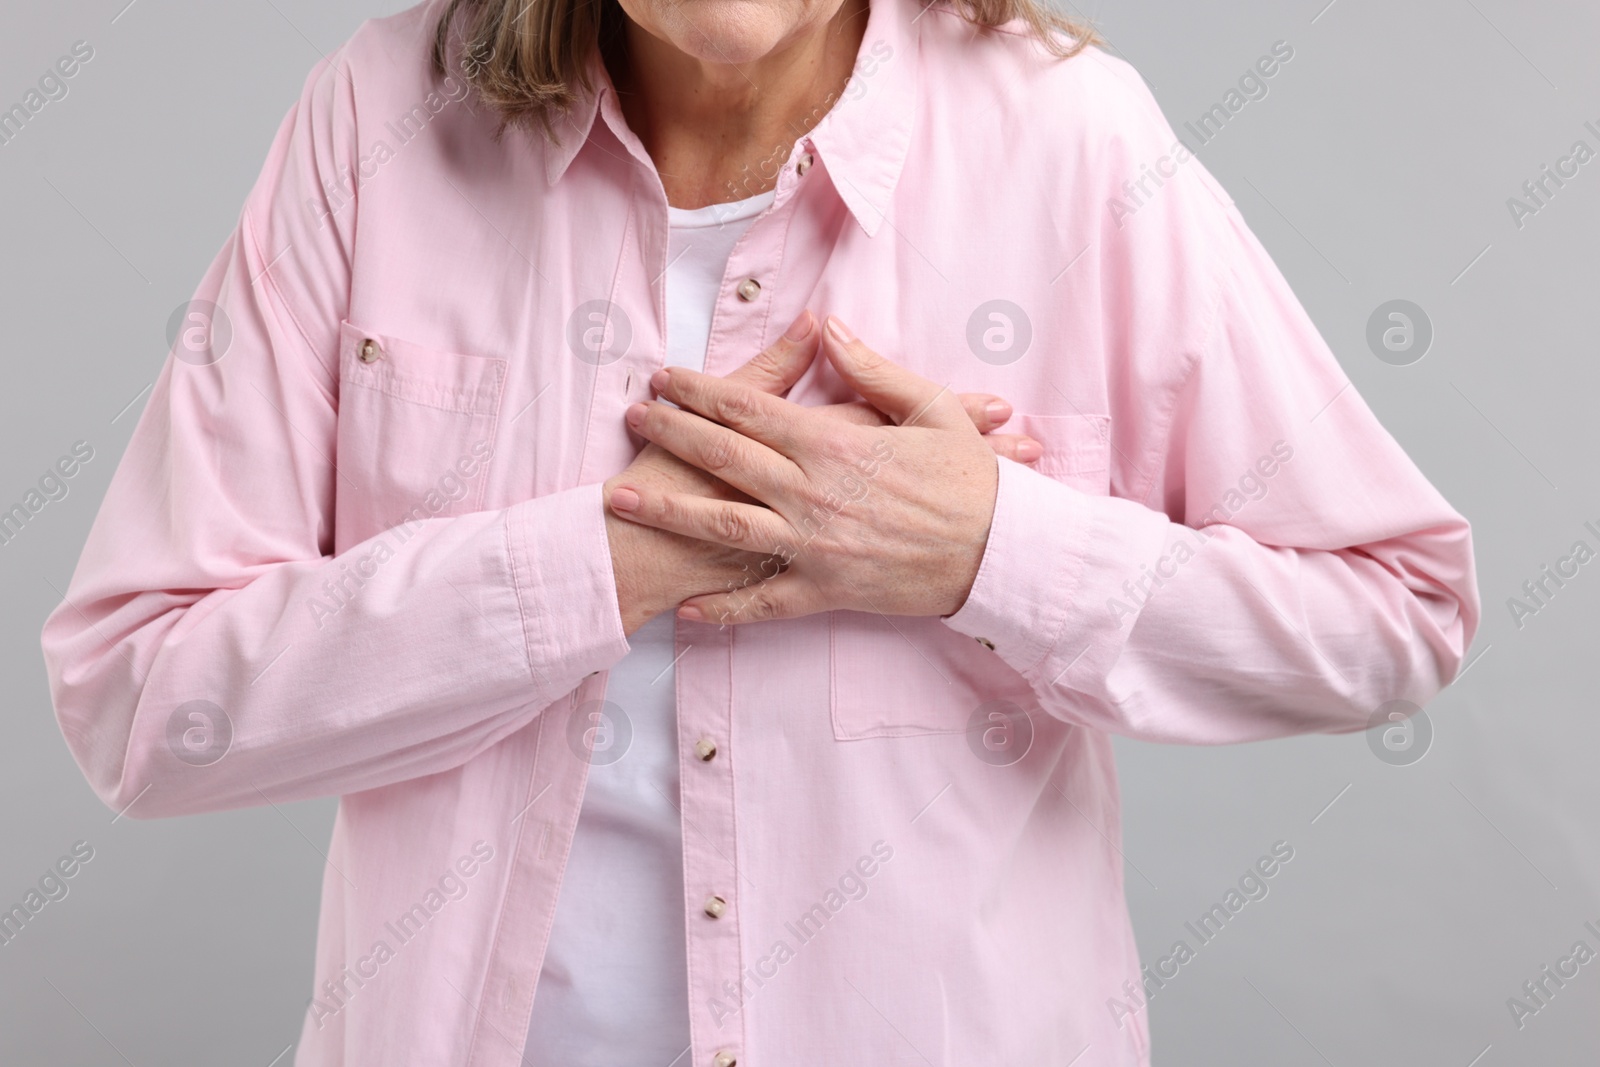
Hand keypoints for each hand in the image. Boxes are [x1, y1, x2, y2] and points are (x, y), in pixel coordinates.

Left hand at [607, 316, 999, 624]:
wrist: (1004, 552)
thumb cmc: (972, 480)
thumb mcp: (931, 409)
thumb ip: (871, 369)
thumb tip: (827, 326)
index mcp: (834, 444)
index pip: (748, 408)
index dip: (699, 391)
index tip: (663, 378)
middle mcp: (813, 493)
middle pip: (723, 458)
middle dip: (670, 435)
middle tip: (629, 420)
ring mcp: (814, 545)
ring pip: (725, 526)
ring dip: (667, 512)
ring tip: (619, 502)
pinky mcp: (826, 590)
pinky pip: (763, 603)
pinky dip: (722, 610)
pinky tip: (685, 610)